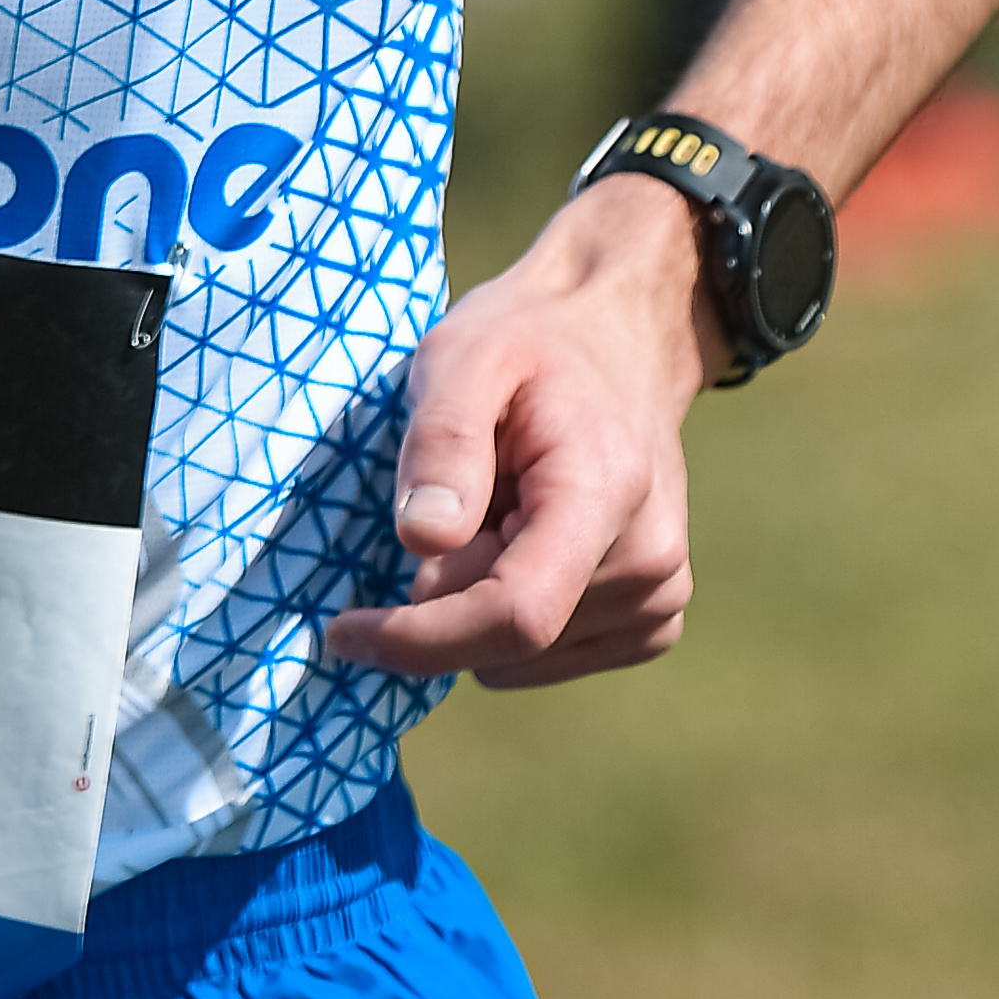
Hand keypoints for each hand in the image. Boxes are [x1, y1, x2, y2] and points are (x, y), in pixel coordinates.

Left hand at [323, 175, 710, 688]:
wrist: (618, 340)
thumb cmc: (532, 343)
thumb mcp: (464, 357)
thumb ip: (443, 442)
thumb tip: (420, 539)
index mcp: (605, 494)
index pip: (514, 614)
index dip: (418, 640)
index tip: (341, 631)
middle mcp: (650, 564)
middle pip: (500, 638)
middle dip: (444, 586)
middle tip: (458, 494)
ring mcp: (657, 599)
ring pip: (515, 658)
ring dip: (476, 595)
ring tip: (500, 505)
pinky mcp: (651, 622)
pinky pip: (543, 658)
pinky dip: (507, 609)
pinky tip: (523, 536)